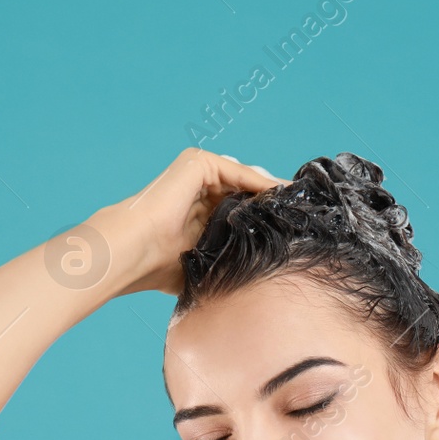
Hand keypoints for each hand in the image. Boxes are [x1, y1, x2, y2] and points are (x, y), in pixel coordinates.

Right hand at [91, 148, 285, 296]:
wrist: (135, 253)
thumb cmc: (160, 267)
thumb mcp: (206, 262)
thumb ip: (228, 257)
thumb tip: (261, 277)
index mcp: (199, 210)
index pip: (242, 209)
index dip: (267, 218)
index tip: (296, 230)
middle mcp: (199, 188)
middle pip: (248, 192)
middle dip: (274, 205)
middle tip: (303, 218)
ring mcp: (197, 172)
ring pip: (246, 180)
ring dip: (272, 194)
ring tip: (297, 209)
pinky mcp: (197, 162)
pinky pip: (239, 172)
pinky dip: (260, 185)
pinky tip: (280, 198)